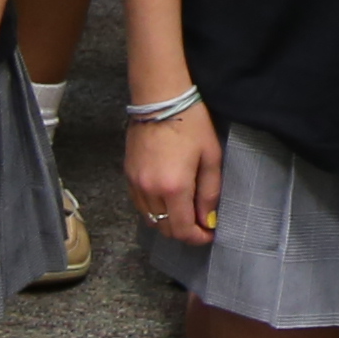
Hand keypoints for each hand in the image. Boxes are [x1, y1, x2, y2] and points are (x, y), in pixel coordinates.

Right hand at [125, 99, 222, 242]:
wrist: (160, 99)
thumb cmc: (191, 124)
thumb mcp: (211, 157)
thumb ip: (209, 192)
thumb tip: (208, 220)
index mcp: (174, 188)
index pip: (182, 229)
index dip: (197, 237)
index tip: (209, 234)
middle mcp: (150, 191)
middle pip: (164, 228)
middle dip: (183, 232)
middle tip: (199, 224)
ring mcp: (136, 184)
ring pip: (150, 219)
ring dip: (168, 222)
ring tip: (184, 212)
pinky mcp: (128, 175)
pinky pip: (140, 205)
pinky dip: (154, 210)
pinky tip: (166, 200)